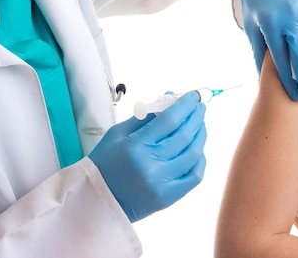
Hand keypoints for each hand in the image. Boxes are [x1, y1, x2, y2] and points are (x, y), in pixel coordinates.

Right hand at [88, 92, 206, 221]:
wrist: (96, 200)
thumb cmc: (105, 163)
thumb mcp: (118, 134)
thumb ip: (146, 116)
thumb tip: (172, 98)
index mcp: (135, 146)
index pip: (170, 120)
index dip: (185, 105)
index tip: (193, 96)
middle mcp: (150, 165)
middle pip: (184, 135)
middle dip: (196, 117)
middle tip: (199, 107)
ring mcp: (161, 183)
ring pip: (193, 154)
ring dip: (200, 135)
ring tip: (200, 125)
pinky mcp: (168, 197)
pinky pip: (194, 175)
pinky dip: (200, 159)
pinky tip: (198, 148)